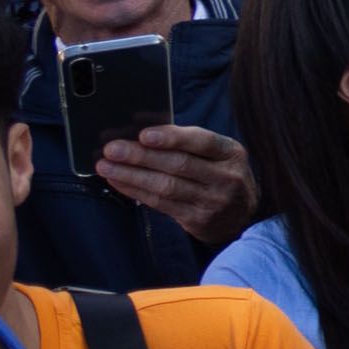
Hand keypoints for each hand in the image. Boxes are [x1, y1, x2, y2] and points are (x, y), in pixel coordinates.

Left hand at [93, 125, 257, 251]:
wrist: (242, 215)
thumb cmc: (219, 174)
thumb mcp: (216, 154)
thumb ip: (187, 142)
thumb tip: (141, 128)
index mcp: (232, 153)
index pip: (202, 142)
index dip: (172, 138)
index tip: (143, 134)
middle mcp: (227, 177)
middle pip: (179, 165)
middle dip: (141, 156)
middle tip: (111, 149)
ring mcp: (213, 201)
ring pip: (166, 186)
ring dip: (131, 175)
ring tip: (105, 166)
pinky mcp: (198, 220)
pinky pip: (160, 203)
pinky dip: (135, 191)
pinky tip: (118, 181)